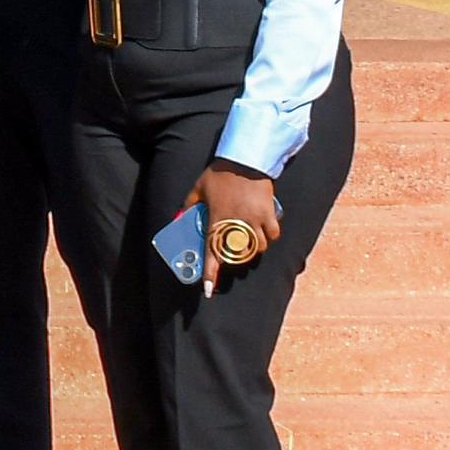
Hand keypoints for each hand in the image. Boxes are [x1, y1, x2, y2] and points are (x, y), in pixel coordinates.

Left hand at [196, 158, 281, 293]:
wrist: (244, 159)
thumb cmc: (220, 174)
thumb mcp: (198, 188)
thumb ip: (188, 205)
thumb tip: (177, 217)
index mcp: (217, 220)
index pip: (212, 253)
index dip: (210, 273)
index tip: (208, 290)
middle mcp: (236, 224)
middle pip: (238, 255)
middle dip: (235, 259)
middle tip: (232, 254)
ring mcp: (254, 220)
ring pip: (258, 248)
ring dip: (253, 249)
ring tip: (247, 241)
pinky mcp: (268, 213)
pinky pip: (272, 235)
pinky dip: (269, 237)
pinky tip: (264, 232)